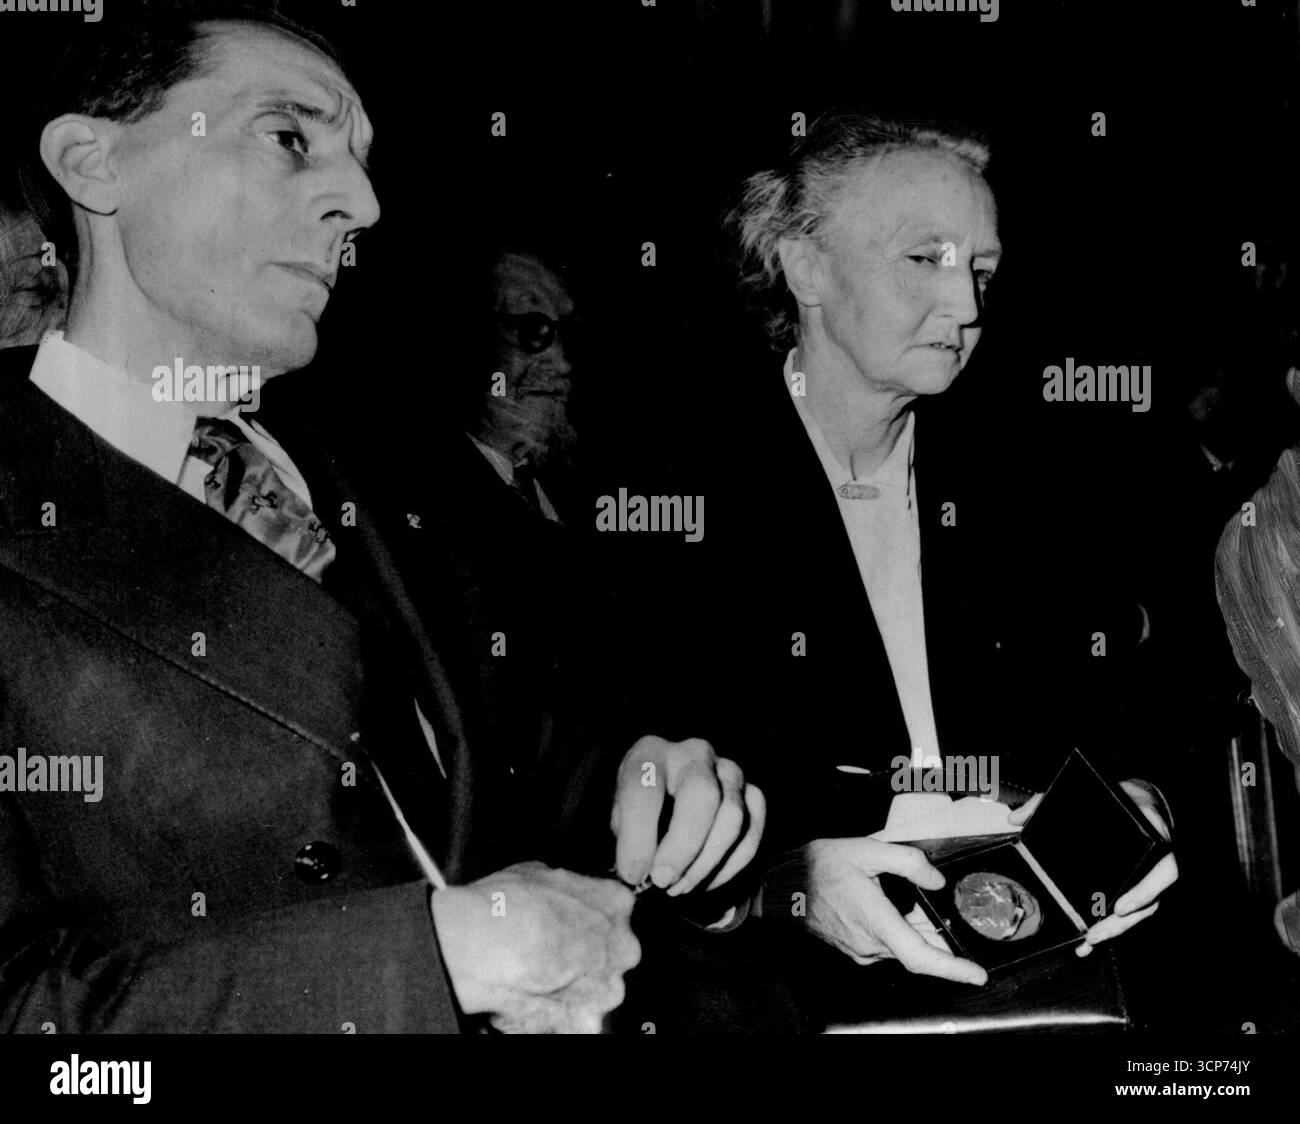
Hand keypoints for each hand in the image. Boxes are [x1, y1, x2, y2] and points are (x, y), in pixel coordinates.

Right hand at [429, 861, 640, 1032]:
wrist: (485, 947)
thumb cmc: (508, 906)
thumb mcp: (535, 872)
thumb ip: (561, 887)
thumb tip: (554, 892)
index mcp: (616, 901)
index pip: (615, 909)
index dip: (587, 917)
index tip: (569, 922)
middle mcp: (623, 945)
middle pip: (614, 952)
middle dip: (588, 956)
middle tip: (550, 953)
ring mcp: (609, 988)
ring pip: (598, 990)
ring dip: (573, 989)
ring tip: (535, 981)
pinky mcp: (589, 1021)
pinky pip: (579, 1021)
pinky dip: (560, 1017)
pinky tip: (531, 1001)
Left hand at [612, 735, 764, 895]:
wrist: (669, 798)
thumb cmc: (640, 812)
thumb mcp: (621, 819)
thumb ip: (628, 843)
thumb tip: (639, 877)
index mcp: (650, 753)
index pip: (644, 787)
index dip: (638, 836)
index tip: (632, 874)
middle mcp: (694, 753)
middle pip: (701, 794)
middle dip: (682, 847)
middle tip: (662, 881)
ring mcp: (730, 770)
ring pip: (733, 817)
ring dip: (705, 863)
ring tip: (678, 888)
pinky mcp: (753, 793)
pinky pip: (752, 833)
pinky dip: (729, 867)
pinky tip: (704, 882)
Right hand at [805, 836, 987, 985]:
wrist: (781, 885)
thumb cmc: (819, 866)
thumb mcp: (865, 849)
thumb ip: (906, 861)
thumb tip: (936, 880)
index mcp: (876, 922)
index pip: (920, 956)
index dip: (952, 969)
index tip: (977, 974)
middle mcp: (870, 944)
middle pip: (917, 949)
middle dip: (940, 937)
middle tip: (955, 918)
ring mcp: (861, 949)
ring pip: (903, 946)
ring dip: (920, 932)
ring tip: (926, 908)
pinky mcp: (854, 948)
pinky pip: (888, 945)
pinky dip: (903, 932)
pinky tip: (901, 911)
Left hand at [1007, 778, 1177, 955]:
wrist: (1144, 800)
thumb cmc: (1118, 798)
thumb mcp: (1087, 792)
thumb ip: (1048, 802)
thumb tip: (1015, 819)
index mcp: (1153, 834)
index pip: (1164, 870)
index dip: (1146, 892)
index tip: (1121, 908)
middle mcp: (1159, 860)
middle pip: (1150, 901)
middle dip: (1121, 923)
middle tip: (1094, 935)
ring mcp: (1154, 876)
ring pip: (1144, 911)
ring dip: (1118, 929)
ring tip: (1090, 941)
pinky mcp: (1144, 886)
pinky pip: (1135, 908)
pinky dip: (1116, 924)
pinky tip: (1093, 939)